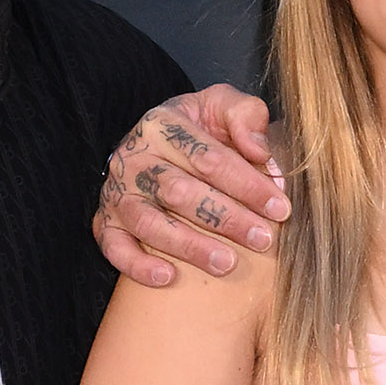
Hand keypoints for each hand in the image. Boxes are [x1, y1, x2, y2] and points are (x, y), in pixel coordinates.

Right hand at [96, 87, 289, 285]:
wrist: (152, 143)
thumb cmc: (197, 130)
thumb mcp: (221, 107)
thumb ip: (247, 116)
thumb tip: (259, 152)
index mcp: (163, 124)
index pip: (209, 158)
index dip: (247, 184)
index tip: (279, 208)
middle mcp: (134, 157)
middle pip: (180, 192)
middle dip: (226, 218)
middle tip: (263, 240)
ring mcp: (117, 192)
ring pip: (149, 223)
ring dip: (190, 246)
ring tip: (227, 264)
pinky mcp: (106, 221)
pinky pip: (114, 247)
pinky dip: (138, 265)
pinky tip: (168, 277)